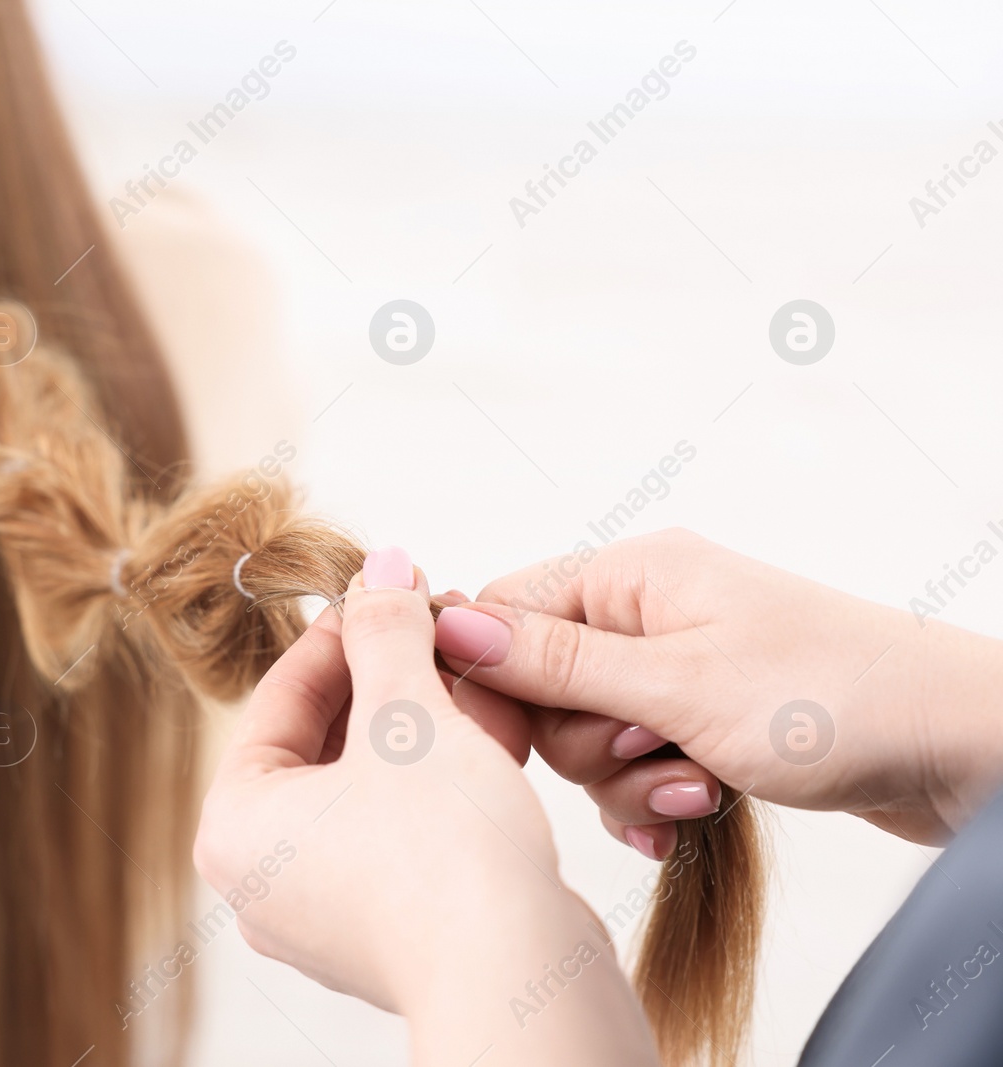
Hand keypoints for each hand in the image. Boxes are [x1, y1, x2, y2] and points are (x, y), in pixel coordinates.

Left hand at [193, 547, 657, 1066]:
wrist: (520, 981)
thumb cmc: (446, 856)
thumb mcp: (410, 715)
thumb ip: (387, 633)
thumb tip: (381, 569)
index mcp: (236, 826)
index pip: (281, 698)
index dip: (342, 632)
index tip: (388, 592)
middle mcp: (266, 879)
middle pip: (325, 742)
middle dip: (391, 679)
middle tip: (437, 626)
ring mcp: (327, 913)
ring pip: (371, 787)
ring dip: (426, 724)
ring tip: (476, 672)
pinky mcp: (392, 933)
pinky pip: (404, 833)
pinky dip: (441, 782)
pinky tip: (494, 734)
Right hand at [433, 529, 1002, 855]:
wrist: (959, 749)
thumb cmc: (837, 698)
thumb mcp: (678, 686)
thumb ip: (556, 663)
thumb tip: (448, 626)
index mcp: (633, 575)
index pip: (504, 615)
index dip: (493, 684)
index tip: (509, 745)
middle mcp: (647, 613)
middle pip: (543, 688)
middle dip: (587, 745)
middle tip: (655, 753)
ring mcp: (678, 668)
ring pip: (589, 739)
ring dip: (633, 781)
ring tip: (701, 787)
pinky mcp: (703, 719)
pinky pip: (637, 765)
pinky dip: (656, 798)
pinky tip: (695, 814)